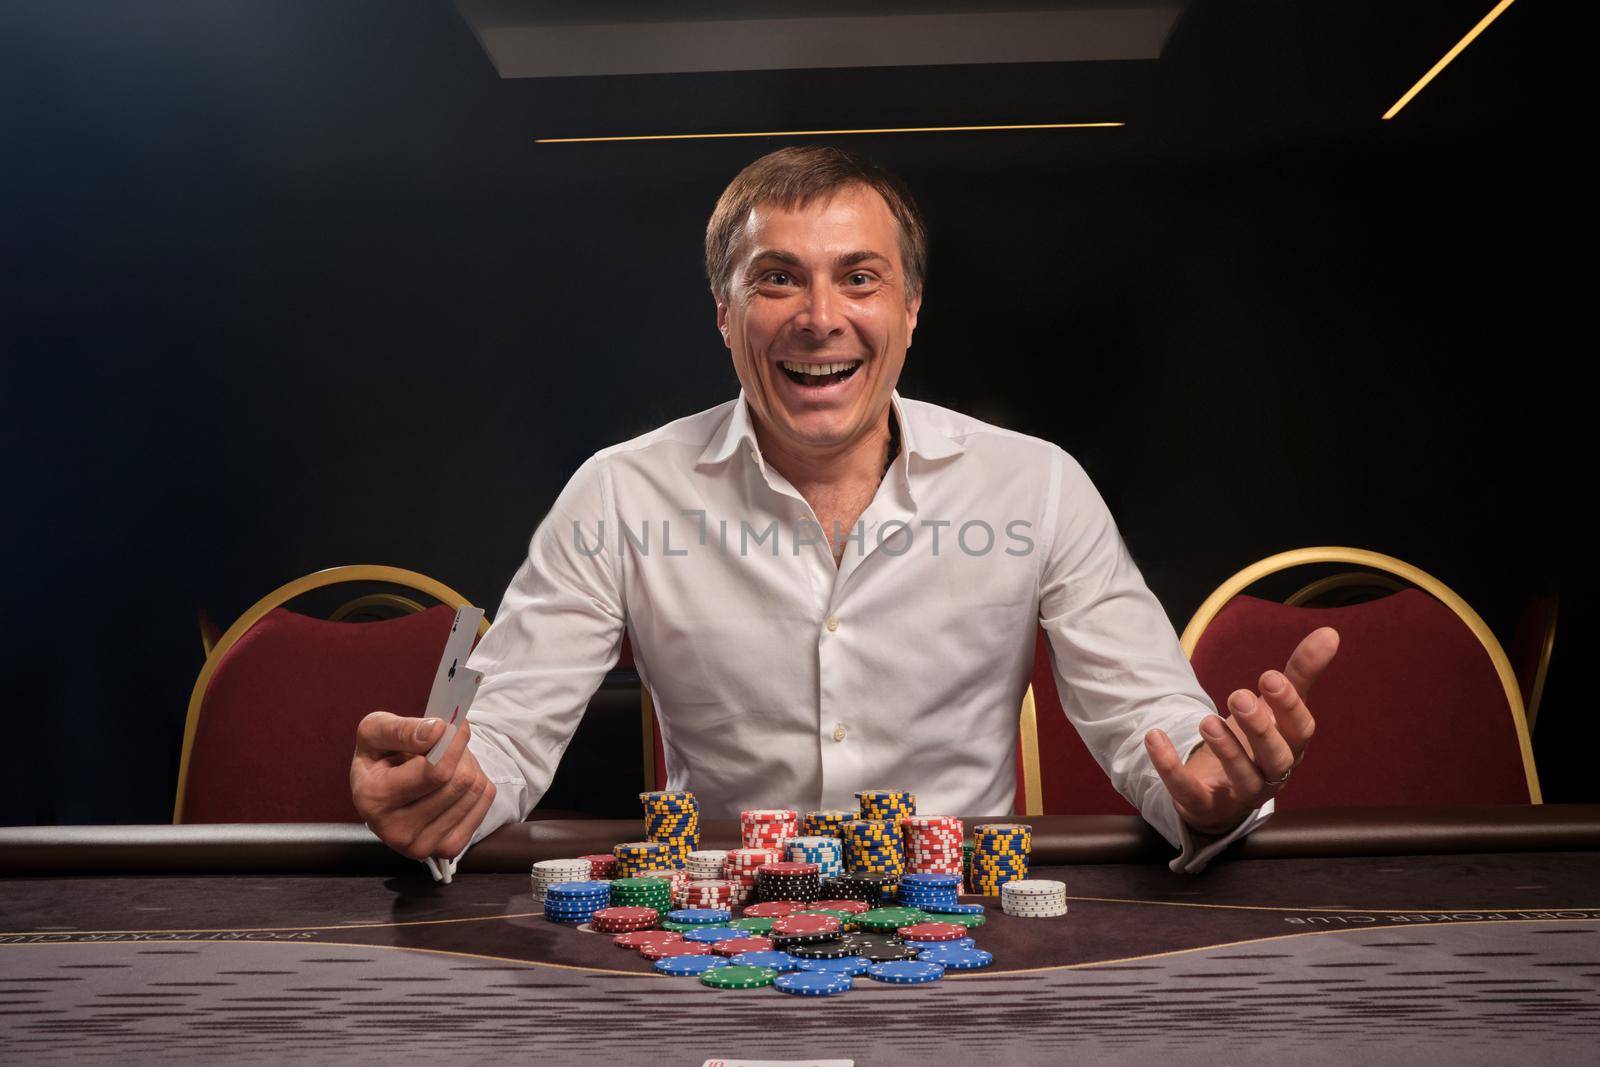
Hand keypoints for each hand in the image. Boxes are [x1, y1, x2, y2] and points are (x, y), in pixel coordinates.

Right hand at [350, 713, 495, 862]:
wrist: (384, 790)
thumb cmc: (380, 756)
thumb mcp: (375, 730)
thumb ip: (400, 729)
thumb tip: (435, 733)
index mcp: (373, 799)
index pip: (436, 772)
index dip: (452, 742)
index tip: (455, 725)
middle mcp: (395, 831)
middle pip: (459, 782)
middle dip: (460, 753)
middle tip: (449, 742)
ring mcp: (422, 845)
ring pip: (473, 791)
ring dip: (469, 766)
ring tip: (448, 762)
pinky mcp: (446, 849)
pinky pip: (483, 804)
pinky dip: (478, 784)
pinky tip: (455, 781)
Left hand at [1144, 626, 1338, 835]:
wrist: (1221, 789)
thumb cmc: (1257, 740)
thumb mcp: (1275, 705)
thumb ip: (1299, 673)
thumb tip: (1330, 632)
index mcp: (1290, 746)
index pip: (1300, 730)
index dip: (1288, 705)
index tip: (1269, 676)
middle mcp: (1271, 774)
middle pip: (1275, 758)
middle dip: (1259, 728)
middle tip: (1238, 697)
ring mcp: (1238, 793)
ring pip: (1242, 778)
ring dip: (1226, 750)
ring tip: (1207, 720)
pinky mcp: (1203, 805)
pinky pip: (1188, 792)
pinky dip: (1171, 768)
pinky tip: (1155, 738)